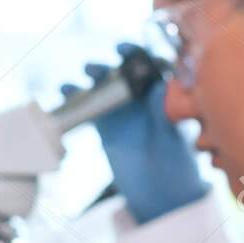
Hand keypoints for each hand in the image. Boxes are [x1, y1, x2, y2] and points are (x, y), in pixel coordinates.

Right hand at [62, 46, 206, 224]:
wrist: (161, 191)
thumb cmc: (177, 162)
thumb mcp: (173, 137)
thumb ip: (164, 112)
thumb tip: (159, 88)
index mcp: (164, 93)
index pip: (151, 64)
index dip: (137, 53)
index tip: (124, 50)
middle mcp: (143, 96)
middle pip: (123, 71)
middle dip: (109, 66)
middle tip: (95, 68)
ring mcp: (123, 108)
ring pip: (105, 85)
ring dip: (93, 76)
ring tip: (82, 78)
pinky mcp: (106, 123)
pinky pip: (89, 105)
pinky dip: (76, 96)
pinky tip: (66, 91)